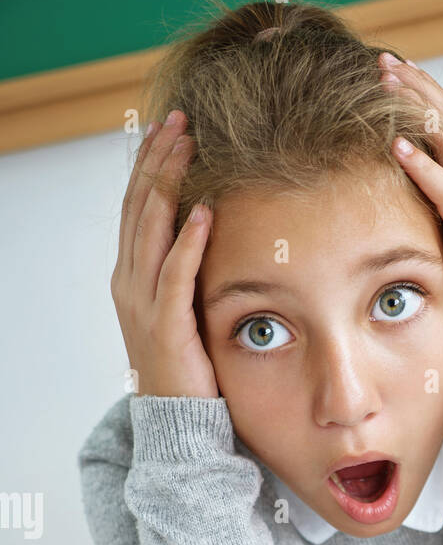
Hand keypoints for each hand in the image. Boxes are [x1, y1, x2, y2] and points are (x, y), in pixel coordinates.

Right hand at [111, 110, 218, 398]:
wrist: (175, 424)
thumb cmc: (186, 370)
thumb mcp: (180, 312)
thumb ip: (186, 277)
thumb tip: (211, 240)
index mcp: (131, 277)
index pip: (138, 208)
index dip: (151, 165)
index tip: (170, 128)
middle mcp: (129, 283)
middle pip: (140, 206)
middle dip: (159, 159)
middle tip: (180, 119)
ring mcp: (143, 303)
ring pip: (152, 230)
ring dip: (170, 183)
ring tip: (188, 146)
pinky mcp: (165, 327)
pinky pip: (176, 275)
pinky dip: (188, 241)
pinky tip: (204, 211)